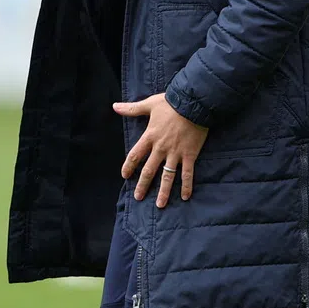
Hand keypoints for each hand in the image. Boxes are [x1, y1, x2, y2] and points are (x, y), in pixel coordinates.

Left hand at [114, 94, 208, 208]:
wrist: (193, 103)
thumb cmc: (171, 103)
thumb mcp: (149, 104)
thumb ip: (132, 109)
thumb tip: (115, 106)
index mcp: (150, 136)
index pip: (135, 155)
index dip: (129, 167)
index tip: (125, 176)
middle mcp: (161, 148)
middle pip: (149, 170)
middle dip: (143, 185)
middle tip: (138, 197)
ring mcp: (175, 153)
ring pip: (167, 176)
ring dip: (163, 191)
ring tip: (159, 205)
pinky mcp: (189, 155)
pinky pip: (187, 173)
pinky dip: (187, 185)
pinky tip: (185, 197)